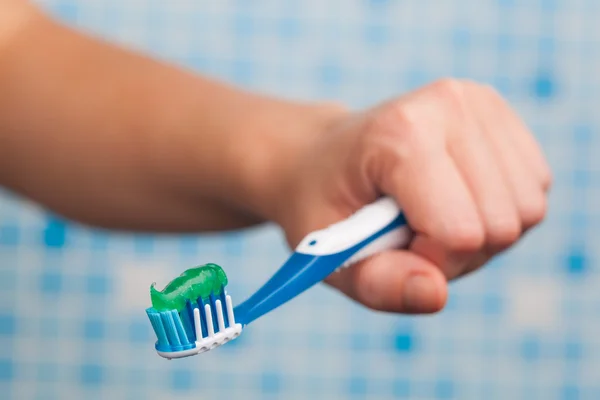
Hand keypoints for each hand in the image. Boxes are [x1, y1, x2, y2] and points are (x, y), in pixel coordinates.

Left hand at [269, 79, 551, 313]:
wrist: (325, 155)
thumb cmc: (325, 205)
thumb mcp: (329, 256)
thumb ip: (379, 283)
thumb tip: (435, 292)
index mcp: (400, 133)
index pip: (460, 232)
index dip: (430, 259)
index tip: (391, 240)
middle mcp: (450, 104)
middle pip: (502, 226)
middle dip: (458, 250)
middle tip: (408, 229)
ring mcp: (481, 102)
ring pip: (527, 211)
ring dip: (483, 233)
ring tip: (431, 212)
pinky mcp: (501, 113)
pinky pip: (535, 189)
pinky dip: (500, 210)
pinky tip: (456, 195)